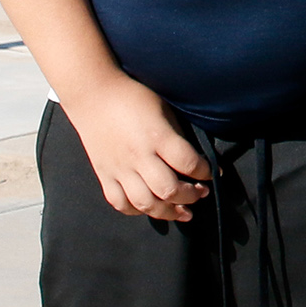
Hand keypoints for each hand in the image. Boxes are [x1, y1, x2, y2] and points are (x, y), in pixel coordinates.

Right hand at [60, 74, 211, 219]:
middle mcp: (139, 156)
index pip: (189, 163)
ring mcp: (119, 168)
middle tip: (200, 193)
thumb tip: (194, 159)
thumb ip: (177, 136)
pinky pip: (121, 203)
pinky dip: (138, 211)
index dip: (206, 172)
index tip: (213, 173)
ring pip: (146, 203)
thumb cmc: (132, 97)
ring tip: (183, 212)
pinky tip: (150, 207)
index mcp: (157, 136)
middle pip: (169, 190)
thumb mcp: (163, 108)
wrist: (92, 94)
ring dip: (169, 212)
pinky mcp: (104, 175)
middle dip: (191, 196)